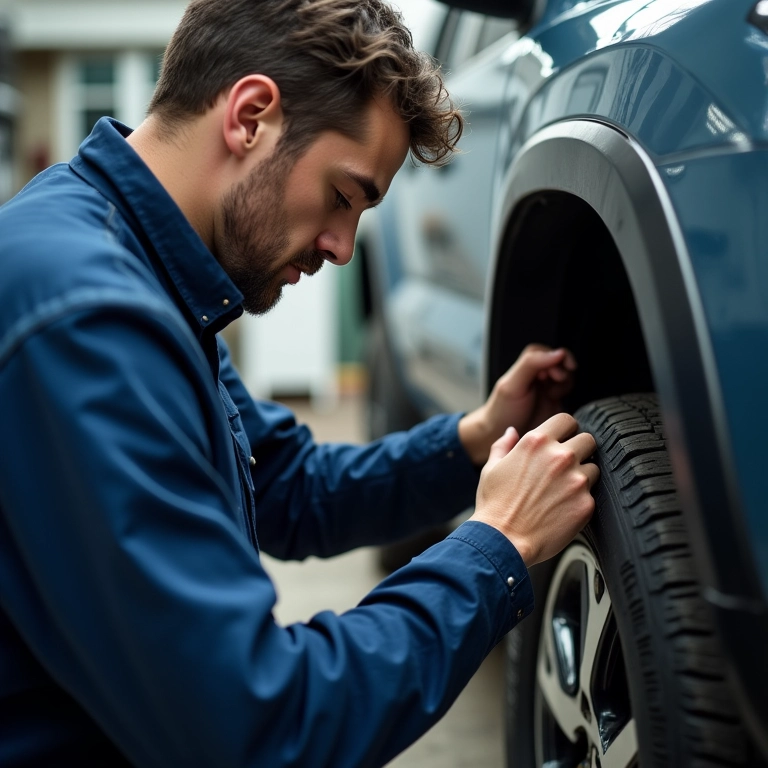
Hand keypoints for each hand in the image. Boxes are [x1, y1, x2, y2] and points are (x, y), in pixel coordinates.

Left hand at [458, 344, 576, 464]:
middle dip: (563, 372)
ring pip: (567, 378)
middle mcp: (538, 376)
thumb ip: (531, 364)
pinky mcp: (556, 404)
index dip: (557, 359)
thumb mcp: (513, 385)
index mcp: (527, 367)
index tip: (557, 373)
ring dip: (565, 384)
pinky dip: (568, 396)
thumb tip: (559, 352)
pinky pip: (569, 394)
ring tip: (553, 395)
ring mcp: (548, 389)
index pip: (548, 353)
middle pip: (561, 364)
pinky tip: (556, 403)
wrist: (499, 437)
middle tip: (554, 385)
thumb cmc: (502, 410)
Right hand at [469, 413, 597, 566]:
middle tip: (567, 466)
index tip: (564, 440)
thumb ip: (504, 445)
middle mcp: (559, 457)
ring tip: (564, 490)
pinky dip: (581, 499)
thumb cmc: (494, 506)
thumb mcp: (491, 468)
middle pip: (588, 439)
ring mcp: (576, 480)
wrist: (503, 540)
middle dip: (579, 450)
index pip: (567, 420)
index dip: (566, 430)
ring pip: (594, 467)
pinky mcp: (586, 503)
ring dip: (583, 475)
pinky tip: (564, 507)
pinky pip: (593, 494)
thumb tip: (511, 432)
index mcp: (536, 442)